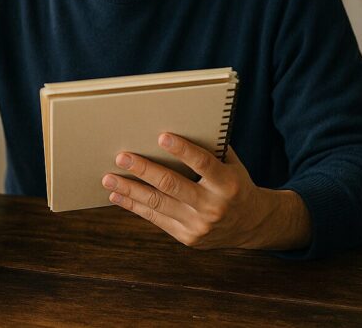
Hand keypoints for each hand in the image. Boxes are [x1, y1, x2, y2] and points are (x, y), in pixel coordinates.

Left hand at [102, 134, 309, 250]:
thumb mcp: (232, 164)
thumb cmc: (235, 184)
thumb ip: (210, 148)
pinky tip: (117, 195)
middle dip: (144, 170)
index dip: (183, 150)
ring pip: (158, 204)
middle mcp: (214, 206)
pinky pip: (156, 219)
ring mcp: (200, 225)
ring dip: (130, 190)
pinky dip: (134, 206)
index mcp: (228, 184)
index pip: (203, 164)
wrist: (252, 225)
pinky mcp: (188, 238)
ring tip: (108, 177)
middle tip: (121, 157)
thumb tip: (178, 123)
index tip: (161, 136)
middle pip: (173, 185)